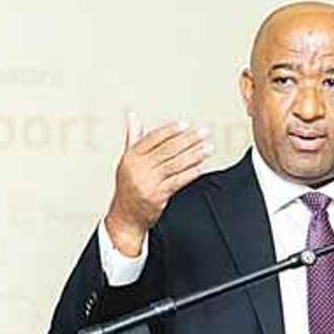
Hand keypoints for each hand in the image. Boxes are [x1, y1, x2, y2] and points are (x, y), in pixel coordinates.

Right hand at [104, 112, 211, 255]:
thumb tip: (133, 116)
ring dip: (194, 155)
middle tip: (204, 133)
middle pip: (167, 149)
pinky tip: (201, 166)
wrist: (125, 217)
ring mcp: (147, 182)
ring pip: (175, 164)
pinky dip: (191, 173)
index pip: (154, 138)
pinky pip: (178, 181)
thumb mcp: (127, 161)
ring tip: (208, 148)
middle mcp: (138, 168)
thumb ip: (133, 138)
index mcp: (131, 157)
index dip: (171, 130)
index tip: (186, 125)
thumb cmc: (129, 187)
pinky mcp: (157, 196)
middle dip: (188, 140)